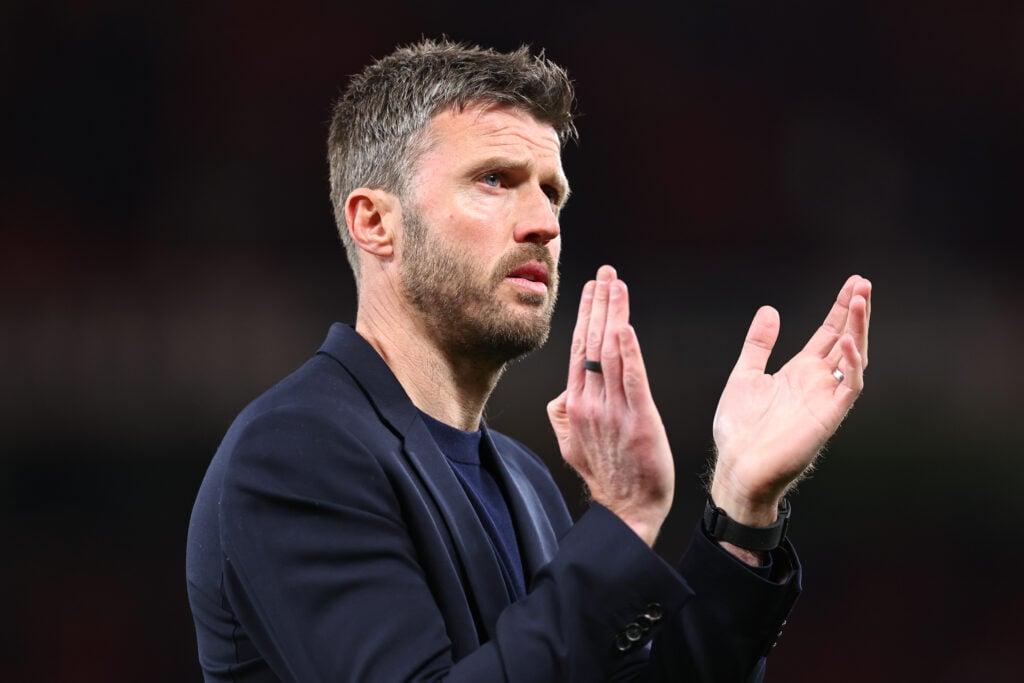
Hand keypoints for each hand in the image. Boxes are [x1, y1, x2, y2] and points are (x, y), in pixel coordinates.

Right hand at [547, 266, 673, 546]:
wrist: (627, 511)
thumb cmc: (605, 476)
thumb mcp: (571, 445)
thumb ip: (562, 415)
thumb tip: (560, 393)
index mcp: (576, 404)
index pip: (579, 350)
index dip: (586, 315)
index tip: (592, 288)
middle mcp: (591, 402)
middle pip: (592, 343)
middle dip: (600, 303)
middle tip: (605, 272)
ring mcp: (614, 411)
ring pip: (611, 353)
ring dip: (614, 314)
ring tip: (617, 285)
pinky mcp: (639, 420)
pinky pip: (632, 380)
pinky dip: (629, 352)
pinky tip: (626, 327)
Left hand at [710, 274, 871, 525]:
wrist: (737, 467)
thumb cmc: (740, 429)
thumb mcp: (745, 375)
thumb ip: (759, 344)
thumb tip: (770, 310)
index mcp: (799, 372)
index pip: (828, 334)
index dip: (840, 309)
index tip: (853, 283)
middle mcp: (817, 382)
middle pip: (845, 339)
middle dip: (856, 312)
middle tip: (863, 283)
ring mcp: (825, 399)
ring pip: (853, 358)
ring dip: (859, 330)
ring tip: (861, 300)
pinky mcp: (828, 417)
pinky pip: (848, 388)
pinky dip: (851, 365)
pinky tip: (848, 342)